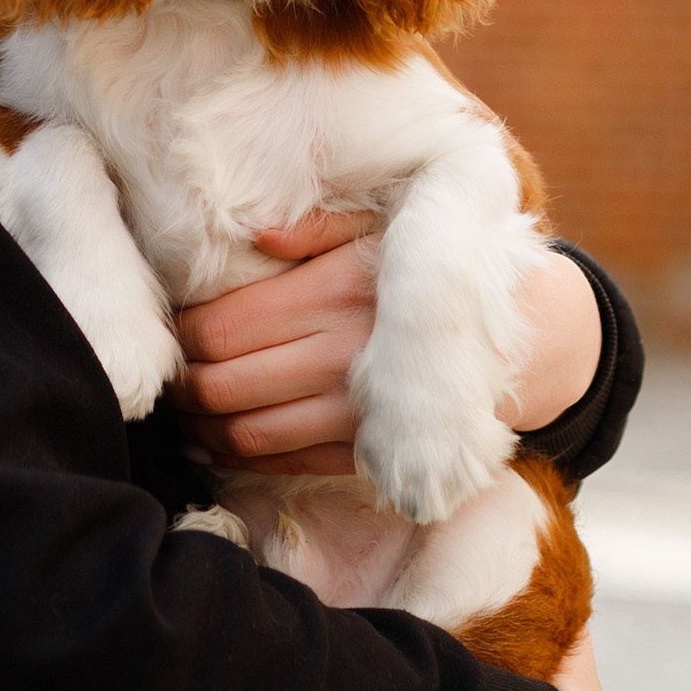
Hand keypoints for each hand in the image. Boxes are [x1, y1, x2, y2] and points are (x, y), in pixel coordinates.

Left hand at [171, 224, 601, 477]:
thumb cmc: (437, 269)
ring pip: (246, 433)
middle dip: (183, 386)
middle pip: (222, 383)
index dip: (180, 336)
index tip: (167, 331)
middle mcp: (343, 354)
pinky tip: (221, 445)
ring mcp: (357, 413)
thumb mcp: (386, 226)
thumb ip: (320, 226)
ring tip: (183, 415)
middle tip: (166, 379)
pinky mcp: (372, 454)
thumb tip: (258, 231)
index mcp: (336, 291)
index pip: (222, 326)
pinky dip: (243, 459)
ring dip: (202, 430)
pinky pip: (287, 464)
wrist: (524, 338)